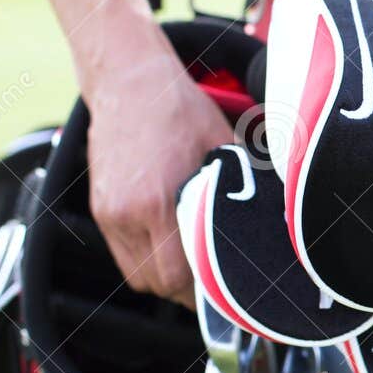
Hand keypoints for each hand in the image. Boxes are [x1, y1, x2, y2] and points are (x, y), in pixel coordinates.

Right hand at [86, 46, 230, 303]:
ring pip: (136, 274)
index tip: (226, 291)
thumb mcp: (223, 148)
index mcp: (157, 203)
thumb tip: (273, 220)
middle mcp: (125, 214)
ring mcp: (107, 213)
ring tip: (195, 266)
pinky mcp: (99, 207)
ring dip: (165, 278)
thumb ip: (241, 190)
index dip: (202, 292)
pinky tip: (170, 245)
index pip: (177, 277)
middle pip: (156, 284)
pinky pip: (122, 253)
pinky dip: (147, 259)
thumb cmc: (179, 110)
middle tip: (216, 282)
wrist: (128, 79)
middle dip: (187, 291)